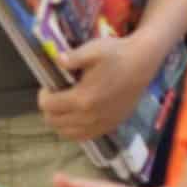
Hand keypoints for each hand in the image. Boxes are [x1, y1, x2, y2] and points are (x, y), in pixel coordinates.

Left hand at [38, 35, 157, 143]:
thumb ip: (71, 58)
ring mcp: (102, 123)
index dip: (44, 95)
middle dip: (49, 109)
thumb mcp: (92, 50)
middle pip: (54, 122)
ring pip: (67, 133)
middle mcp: (91, 116)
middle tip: (55, 95)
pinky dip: (75, 129)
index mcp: (83, 98)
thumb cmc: (116, 55)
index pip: (48, 106)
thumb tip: (56, 61)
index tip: (48, 86)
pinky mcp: (111, 126)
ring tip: (64, 106)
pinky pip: (85, 136)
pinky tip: (76, 115)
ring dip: (60, 121)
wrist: (142, 64)